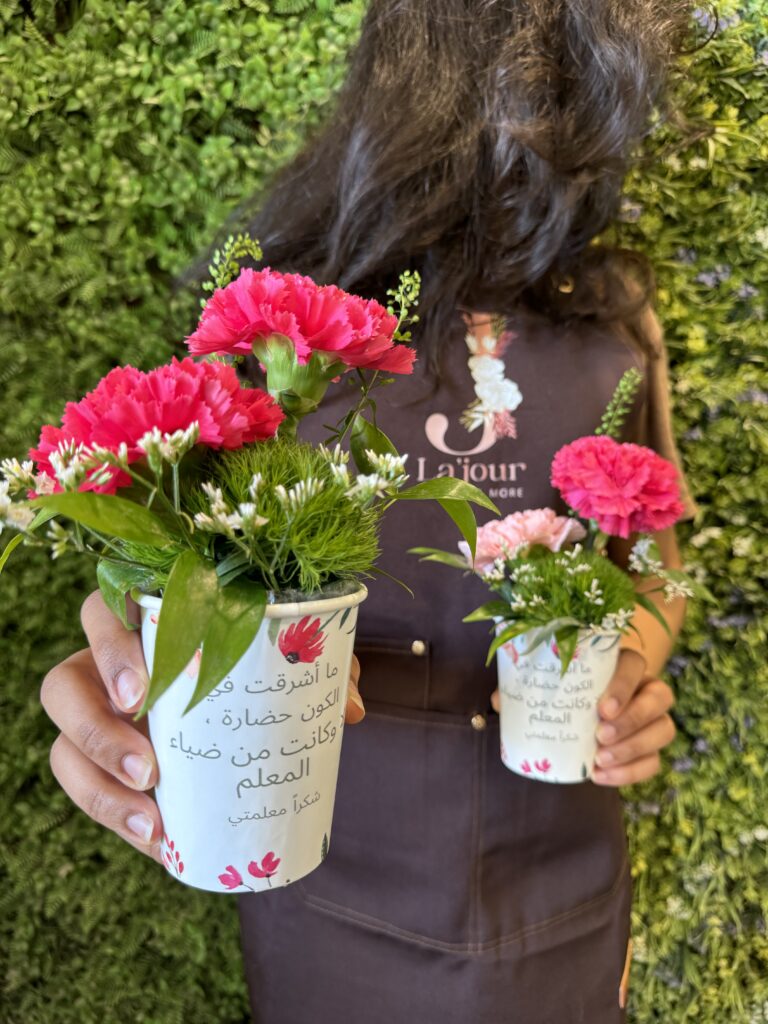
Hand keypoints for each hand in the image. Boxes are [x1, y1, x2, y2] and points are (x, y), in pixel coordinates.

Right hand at [41, 591, 365, 864]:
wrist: (243, 716)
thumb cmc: (260, 670)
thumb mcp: (289, 665)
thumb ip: (321, 671)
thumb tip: (351, 710)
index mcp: (143, 623)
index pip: (103, 611)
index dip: (109, 646)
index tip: (145, 691)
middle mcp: (104, 668)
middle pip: (62, 685)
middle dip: (96, 729)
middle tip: (150, 768)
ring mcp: (95, 719)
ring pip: (64, 747)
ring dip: (99, 787)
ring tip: (152, 819)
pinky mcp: (99, 767)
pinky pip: (86, 793)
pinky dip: (118, 819)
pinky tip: (160, 840)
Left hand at [489, 649, 675, 785]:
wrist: (579, 716)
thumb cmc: (564, 691)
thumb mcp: (546, 684)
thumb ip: (524, 688)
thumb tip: (498, 700)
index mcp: (621, 664)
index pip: (634, 664)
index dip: (623, 684)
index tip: (602, 707)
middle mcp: (645, 688)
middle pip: (661, 697)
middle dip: (633, 719)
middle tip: (601, 735)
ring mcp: (652, 719)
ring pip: (664, 730)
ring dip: (634, 747)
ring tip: (600, 759)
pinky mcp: (651, 748)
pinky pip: (653, 762)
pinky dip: (631, 773)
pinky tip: (602, 777)